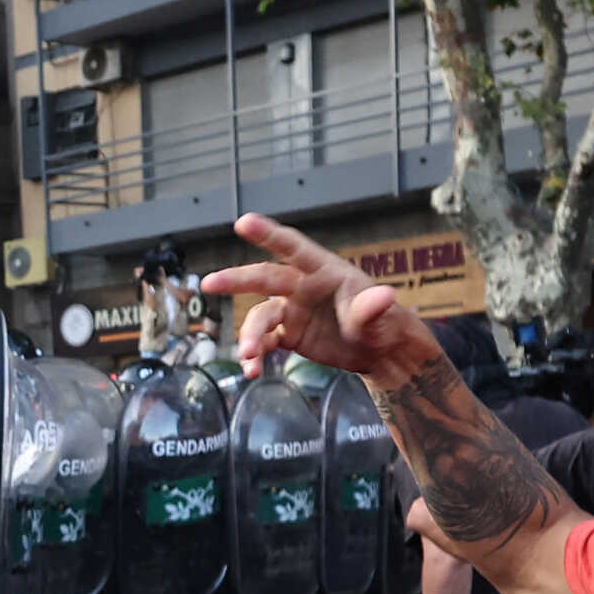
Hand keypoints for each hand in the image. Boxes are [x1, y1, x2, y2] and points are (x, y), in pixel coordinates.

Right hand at [199, 214, 442, 383]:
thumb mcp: (381, 317)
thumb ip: (373, 308)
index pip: (293, 248)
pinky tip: (251, 371)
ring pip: (260, 317)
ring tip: (248, 356)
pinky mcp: (288, 335)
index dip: (268, 234)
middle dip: (236, 280)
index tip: (243, 222)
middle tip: (210, 283)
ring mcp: (291, 310)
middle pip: (263, 279)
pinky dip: (255, 356)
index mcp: (323, 270)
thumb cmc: (383, 322)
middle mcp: (301, 286)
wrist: (378, 350)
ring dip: (250, 335)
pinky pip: (265, 343)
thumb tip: (382, 296)